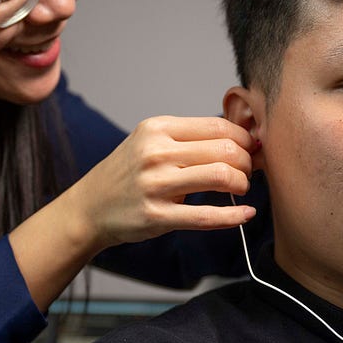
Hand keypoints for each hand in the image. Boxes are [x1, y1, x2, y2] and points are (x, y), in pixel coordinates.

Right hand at [62, 115, 256, 251]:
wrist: (90, 206)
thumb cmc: (128, 173)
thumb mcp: (150, 141)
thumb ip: (189, 138)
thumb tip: (240, 138)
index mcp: (158, 129)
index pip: (218, 126)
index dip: (244, 138)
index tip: (252, 148)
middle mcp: (156, 153)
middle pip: (225, 150)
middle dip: (247, 162)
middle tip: (249, 171)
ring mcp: (155, 185)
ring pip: (220, 177)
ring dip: (242, 184)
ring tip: (241, 189)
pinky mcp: (157, 216)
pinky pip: (206, 216)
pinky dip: (234, 216)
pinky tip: (246, 214)